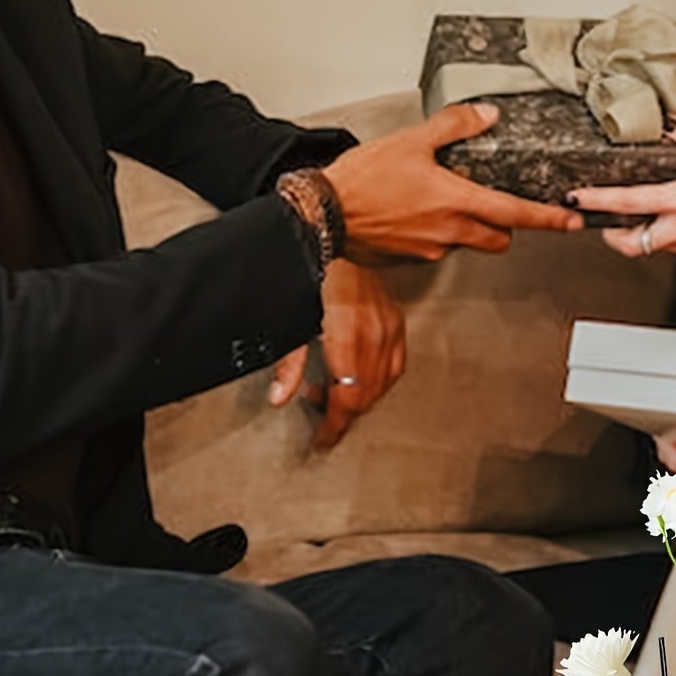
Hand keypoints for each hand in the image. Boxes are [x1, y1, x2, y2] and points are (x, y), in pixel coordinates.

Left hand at [266, 261, 405, 448]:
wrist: (338, 235)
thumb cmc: (314, 271)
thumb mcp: (290, 318)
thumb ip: (287, 362)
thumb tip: (279, 396)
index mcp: (346, 335)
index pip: (346, 398)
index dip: (334, 425)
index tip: (324, 440)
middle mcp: (373, 333)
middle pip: (364, 395)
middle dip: (341, 412)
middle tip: (319, 412)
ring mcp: (389, 327)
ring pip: (381, 384)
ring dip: (358, 397)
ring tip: (332, 390)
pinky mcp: (396, 321)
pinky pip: (395, 365)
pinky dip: (377, 379)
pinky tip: (360, 376)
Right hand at [324, 103, 581, 260]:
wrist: (322, 214)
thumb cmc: (361, 180)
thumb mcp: (412, 140)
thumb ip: (455, 126)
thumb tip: (486, 115)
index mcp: (456, 201)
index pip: (517, 213)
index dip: (549, 218)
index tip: (571, 220)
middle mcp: (449, 231)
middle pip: (498, 238)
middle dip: (505, 227)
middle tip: (496, 208)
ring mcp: (430, 250)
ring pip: (466, 243)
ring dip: (466, 228)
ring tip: (440, 204)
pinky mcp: (411, 260)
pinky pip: (436, 249)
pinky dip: (435, 234)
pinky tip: (414, 215)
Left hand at [569, 119, 675, 262]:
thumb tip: (675, 125)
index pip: (628, 203)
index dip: (598, 201)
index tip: (578, 197)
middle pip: (630, 242)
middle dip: (610, 233)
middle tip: (600, 220)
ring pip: (656, 246)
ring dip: (644, 232)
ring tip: (644, 215)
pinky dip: (673, 235)